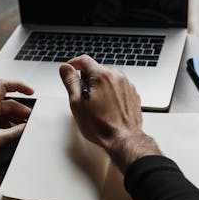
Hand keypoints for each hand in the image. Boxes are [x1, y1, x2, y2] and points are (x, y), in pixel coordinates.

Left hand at [0, 79, 33, 169]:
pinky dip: (10, 126)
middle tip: (32, 120)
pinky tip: (15, 134)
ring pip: (6, 113)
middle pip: (9, 103)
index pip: (4, 86)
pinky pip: (1, 121)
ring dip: (17, 119)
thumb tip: (26, 128)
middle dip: (22, 111)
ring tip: (25, 128)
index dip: (19, 86)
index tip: (30, 92)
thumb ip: (13, 133)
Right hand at [59, 55, 159, 172]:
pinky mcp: (133, 94)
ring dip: (100, 87)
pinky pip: (118, 88)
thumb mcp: (77, 103)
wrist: (123, 139)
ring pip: (108, 79)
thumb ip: (70, 82)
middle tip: (82, 96)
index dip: (73, 64)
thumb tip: (65, 69)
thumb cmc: (101, 126)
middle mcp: (117, 77)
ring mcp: (127, 85)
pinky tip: (107, 108)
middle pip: (97, 70)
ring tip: (96, 106)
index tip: (69, 69)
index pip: (84, 60)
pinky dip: (111, 94)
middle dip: (87, 79)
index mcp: (102, 76)